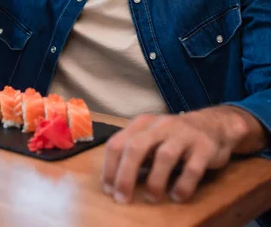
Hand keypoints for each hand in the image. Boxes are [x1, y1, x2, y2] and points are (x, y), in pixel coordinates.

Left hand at [101, 106, 254, 204]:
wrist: (213, 124)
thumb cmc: (173, 136)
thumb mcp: (150, 137)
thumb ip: (134, 152)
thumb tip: (113, 180)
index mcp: (143, 123)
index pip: (118, 142)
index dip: (110, 168)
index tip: (109, 190)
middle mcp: (161, 125)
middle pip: (137, 147)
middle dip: (126, 175)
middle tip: (122, 198)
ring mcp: (183, 134)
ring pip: (165, 156)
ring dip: (155, 180)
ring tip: (152, 198)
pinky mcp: (204, 147)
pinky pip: (192, 168)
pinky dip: (183, 185)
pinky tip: (177, 196)